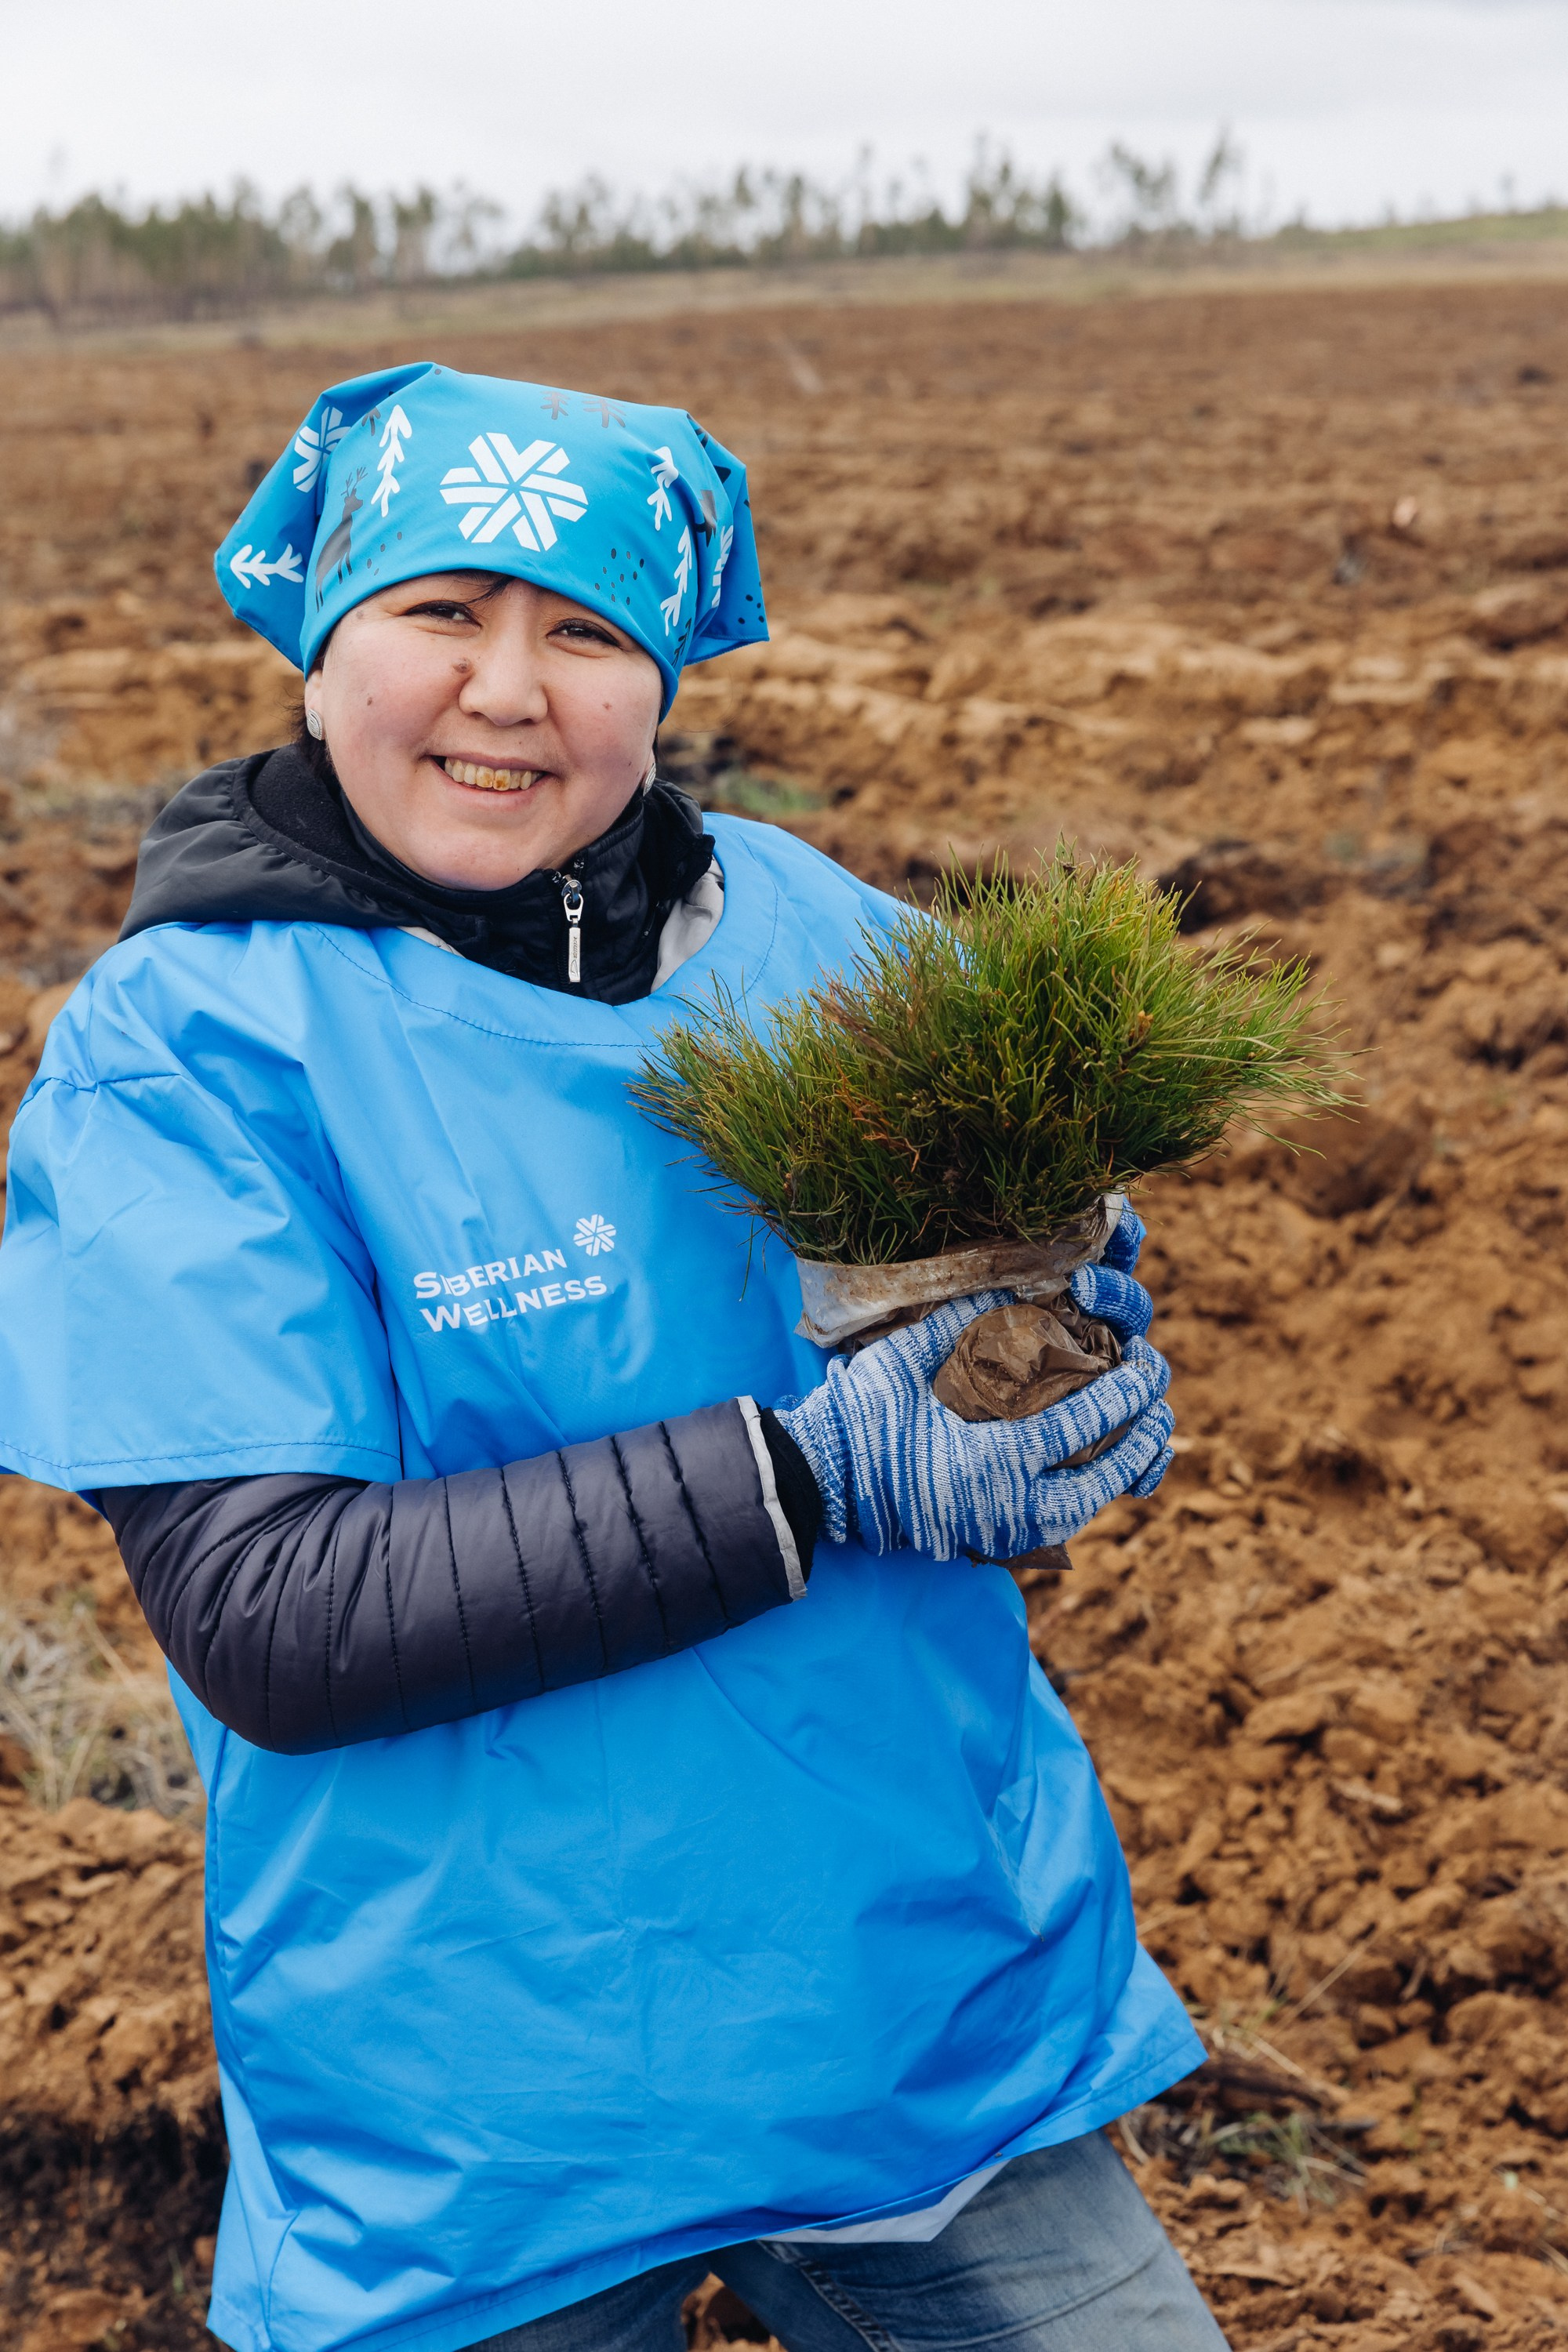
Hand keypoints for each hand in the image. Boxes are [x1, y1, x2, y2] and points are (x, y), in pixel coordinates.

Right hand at [777, 1289, 1173, 1562]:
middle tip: (1159, 1399)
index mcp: (991, 1462)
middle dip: (1140, 1440)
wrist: (821, 1481)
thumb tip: (1015, 1281)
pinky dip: (1085, 1494)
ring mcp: (1000, 1532)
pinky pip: (1057, 1522)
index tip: (1149, 1364)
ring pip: (1085, 1509)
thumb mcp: (909, 1359)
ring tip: (1145, 1436)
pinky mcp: (991, 1541)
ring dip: (1120, 1472)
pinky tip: (1097, 1465)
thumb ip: (965, 1319)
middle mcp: (1006, 1508)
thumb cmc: (862, 1416)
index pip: (1081, 1426)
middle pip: (1100, 1481)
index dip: (1124, 1394)